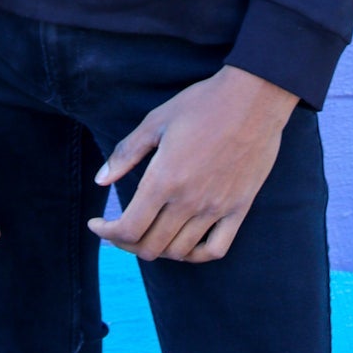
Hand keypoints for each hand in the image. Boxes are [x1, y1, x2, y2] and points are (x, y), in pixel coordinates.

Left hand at [89, 65, 296, 262]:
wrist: (254, 98)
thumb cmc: (202, 104)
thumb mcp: (156, 121)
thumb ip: (126, 153)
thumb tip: (100, 180)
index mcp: (164, 179)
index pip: (128, 229)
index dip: (107, 233)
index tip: (97, 224)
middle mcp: (189, 200)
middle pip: (150, 246)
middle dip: (127, 242)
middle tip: (120, 228)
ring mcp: (216, 208)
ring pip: (179, 252)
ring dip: (158, 249)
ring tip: (149, 233)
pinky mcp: (239, 208)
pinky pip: (215, 249)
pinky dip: (195, 255)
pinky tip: (184, 244)